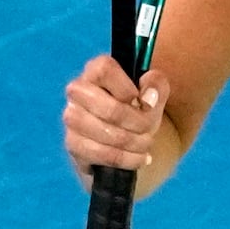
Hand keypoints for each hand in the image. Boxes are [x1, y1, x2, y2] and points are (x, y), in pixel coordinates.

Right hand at [62, 55, 169, 186]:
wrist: (128, 141)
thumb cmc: (138, 110)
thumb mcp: (155, 94)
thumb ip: (157, 85)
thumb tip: (148, 96)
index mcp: (96, 70)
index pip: (104, 69)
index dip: (126, 88)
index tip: (141, 101)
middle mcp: (78, 91)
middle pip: (106, 107)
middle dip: (136, 122)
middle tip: (148, 128)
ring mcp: (72, 117)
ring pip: (101, 131)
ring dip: (131, 141)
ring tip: (146, 143)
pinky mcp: (73, 143)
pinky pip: (96, 153)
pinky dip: (123, 158)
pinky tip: (139, 158)